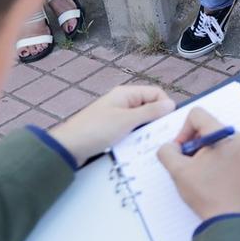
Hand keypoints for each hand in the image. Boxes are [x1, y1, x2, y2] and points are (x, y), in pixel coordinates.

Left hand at [48, 85, 175, 164]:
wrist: (68, 147)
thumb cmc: (96, 130)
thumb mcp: (126, 121)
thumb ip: (150, 112)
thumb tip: (171, 104)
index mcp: (126, 93)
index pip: (156, 93)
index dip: (165, 105)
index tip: (169, 123)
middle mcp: (123, 101)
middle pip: (150, 106)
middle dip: (157, 119)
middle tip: (162, 135)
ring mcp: (117, 115)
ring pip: (141, 120)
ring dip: (147, 130)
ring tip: (151, 143)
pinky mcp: (113, 129)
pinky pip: (132, 129)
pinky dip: (137, 136)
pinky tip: (139, 147)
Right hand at [158, 107, 239, 221]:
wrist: (231, 219)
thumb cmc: (208, 195)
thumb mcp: (179, 171)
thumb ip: (167, 152)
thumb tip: (169, 147)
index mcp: (225, 134)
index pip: (197, 115)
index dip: (182, 132)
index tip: (180, 152)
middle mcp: (239, 138)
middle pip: (206, 128)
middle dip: (192, 145)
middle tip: (187, 166)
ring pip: (215, 141)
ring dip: (201, 154)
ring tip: (198, 175)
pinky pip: (225, 151)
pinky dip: (213, 160)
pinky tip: (208, 179)